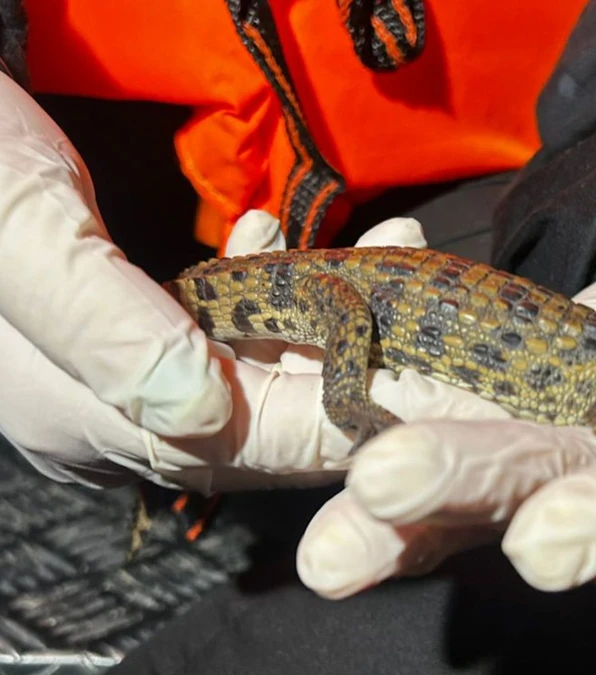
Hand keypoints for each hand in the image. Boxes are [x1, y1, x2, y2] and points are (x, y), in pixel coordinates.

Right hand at [0, 71, 512, 493]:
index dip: (364, 420)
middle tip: (440, 304)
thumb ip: (108, 328)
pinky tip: (272, 236)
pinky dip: (271, 288)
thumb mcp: (22, 236)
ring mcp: (122, 367)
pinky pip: (226, 328)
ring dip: (330, 312)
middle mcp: (108, 411)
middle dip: (366, 360)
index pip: (258, 446)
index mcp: (80, 418)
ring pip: (261, 365)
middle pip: (274, 413)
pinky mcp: (131, 322)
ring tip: (386, 241)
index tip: (456, 393)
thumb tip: (206, 412)